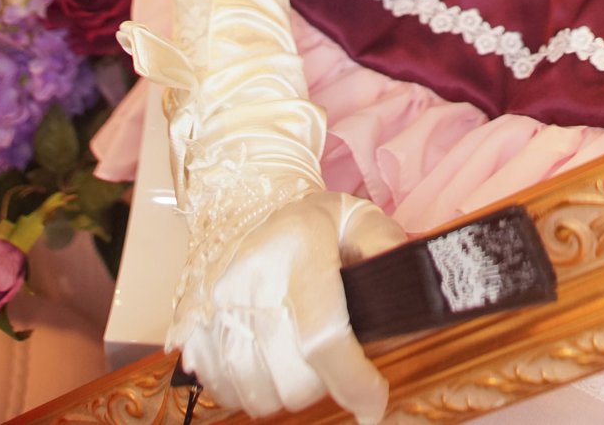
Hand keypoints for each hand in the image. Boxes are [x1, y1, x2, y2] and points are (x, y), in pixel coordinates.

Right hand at [174, 188, 405, 422]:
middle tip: (334, 361)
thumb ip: (385, 244)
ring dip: (286, 390)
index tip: (374, 403)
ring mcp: (216, 305)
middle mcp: (252, 277)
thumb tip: (412, 275)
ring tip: (300, 361)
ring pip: (257, 392)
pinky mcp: (192, 325)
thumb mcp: (357, 216)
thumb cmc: (309, 220)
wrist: (240, 200)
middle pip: (292, 377)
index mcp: (301, 248)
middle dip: (324, 384)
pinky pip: (222, 388)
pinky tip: (267, 364)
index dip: (353, 381)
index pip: (324, 336)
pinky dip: (248, 390)